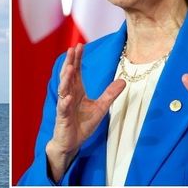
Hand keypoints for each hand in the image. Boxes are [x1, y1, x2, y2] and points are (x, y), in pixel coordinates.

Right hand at [46, 44, 125, 180]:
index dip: (77, 59)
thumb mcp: (100, 107)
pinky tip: (68, 96)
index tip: (80, 45)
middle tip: (73, 48)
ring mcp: (64, 106)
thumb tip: (124, 81)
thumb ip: (110, 94)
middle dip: (70, 62)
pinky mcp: (63, 118)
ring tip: (69, 68)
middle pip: (68, 76)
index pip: (76, 72)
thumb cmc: (82, 124)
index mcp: (77, 91)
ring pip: (64, 89)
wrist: (71, 142)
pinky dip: (65, 102)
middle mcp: (68, 95)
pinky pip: (63, 108)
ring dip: (66, 79)